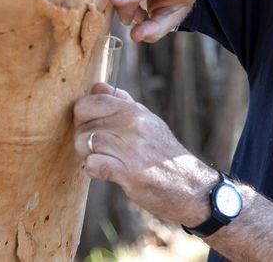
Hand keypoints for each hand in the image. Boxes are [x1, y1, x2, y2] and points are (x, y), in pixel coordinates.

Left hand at [73, 83, 216, 224]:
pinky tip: (105, 171)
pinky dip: (94, 169)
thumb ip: (123, 104)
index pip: (91, 100)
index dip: (83, 114)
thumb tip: (97, 86)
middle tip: (93, 147)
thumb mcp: (149, 122)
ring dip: (86, 154)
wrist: (191, 185)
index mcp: (136, 111)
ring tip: (101, 160)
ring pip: (85, 142)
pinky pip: (93, 165)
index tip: (91, 127)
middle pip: (84, 121)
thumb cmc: (164, 154)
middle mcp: (134, 125)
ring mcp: (132, 148)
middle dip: (81, 135)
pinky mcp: (129, 172)